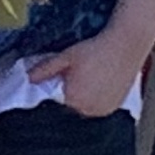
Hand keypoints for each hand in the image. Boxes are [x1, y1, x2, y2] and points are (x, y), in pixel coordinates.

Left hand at [26, 27, 153, 119]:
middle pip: (73, 105)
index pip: (58, 100)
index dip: (61, 86)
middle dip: (74, 92)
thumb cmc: (96, 50)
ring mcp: (104, 110)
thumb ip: (46, 69)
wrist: (126, 45)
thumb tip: (28, 78)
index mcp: (73, 99)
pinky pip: (101, 106)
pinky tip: (103, 81)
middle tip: (83, 73)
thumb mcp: (66, 57)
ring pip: (87, 107)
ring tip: (94, 76)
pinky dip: (100, 98)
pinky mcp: (116, 106)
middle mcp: (89, 110)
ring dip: (87, 96)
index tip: (68, 74)